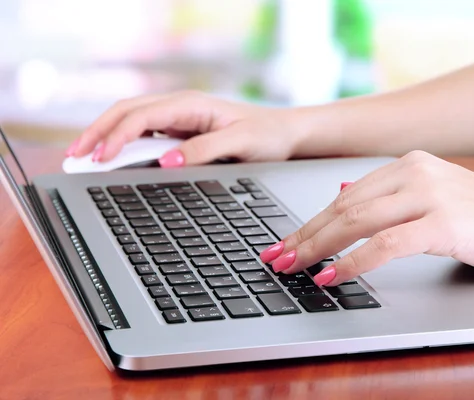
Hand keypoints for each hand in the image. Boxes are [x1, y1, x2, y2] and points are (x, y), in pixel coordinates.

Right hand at [65, 91, 303, 165]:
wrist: (285, 134)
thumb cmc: (267, 136)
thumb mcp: (241, 145)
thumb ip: (204, 151)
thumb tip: (166, 161)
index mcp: (191, 105)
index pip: (141, 116)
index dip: (116, 136)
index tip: (100, 157)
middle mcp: (181, 108)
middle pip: (126, 113)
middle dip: (97, 131)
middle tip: (74, 155)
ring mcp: (179, 118)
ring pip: (131, 121)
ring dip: (106, 136)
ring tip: (83, 156)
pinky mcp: (182, 131)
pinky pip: (144, 133)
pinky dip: (123, 143)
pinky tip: (112, 157)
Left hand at [260, 151, 473, 284]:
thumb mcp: (436, 199)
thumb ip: (390, 198)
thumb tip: (342, 196)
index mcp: (410, 165)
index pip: (345, 196)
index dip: (310, 222)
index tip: (285, 243)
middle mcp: (416, 172)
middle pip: (342, 207)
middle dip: (304, 235)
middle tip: (276, 258)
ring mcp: (431, 194)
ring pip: (356, 220)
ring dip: (318, 247)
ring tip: (293, 267)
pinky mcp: (446, 221)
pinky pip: (386, 243)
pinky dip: (353, 261)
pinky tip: (332, 275)